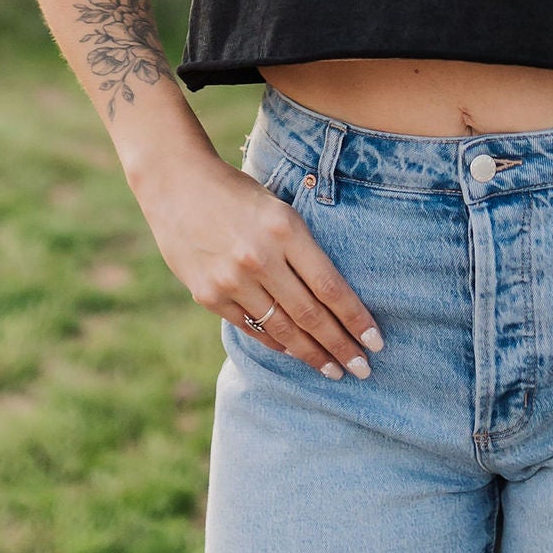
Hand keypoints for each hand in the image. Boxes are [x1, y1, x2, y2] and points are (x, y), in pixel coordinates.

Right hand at [126, 147, 382, 380]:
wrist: (176, 182)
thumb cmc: (237, 192)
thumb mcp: (278, 207)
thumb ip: (301, 249)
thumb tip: (332, 297)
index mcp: (285, 229)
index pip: (330, 287)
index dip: (356, 319)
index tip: (376, 342)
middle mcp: (260, 258)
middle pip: (310, 315)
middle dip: (340, 346)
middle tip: (363, 370)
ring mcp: (232, 280)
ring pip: (282, 328)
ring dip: (311, 354)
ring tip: (333, 370)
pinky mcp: (208, 294)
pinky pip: (251, 327)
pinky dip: (276, 342)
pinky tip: (294, 352)